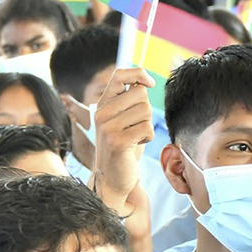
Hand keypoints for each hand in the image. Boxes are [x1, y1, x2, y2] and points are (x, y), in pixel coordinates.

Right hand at [91, 67, 155, 212]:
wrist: (112, 178)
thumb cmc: (124, 146)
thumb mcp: (123, 119)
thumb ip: (129, 100)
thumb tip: (145, 81)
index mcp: (102, 104)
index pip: (120, 75)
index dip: (139, 74)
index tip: (149, 84)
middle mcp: (101, 113)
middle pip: (140, 94)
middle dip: (146, 110)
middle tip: (136, 127)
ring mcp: (107, 127)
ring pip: (146, 111)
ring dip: (147, 125)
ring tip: (135, 137)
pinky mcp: (117, 141)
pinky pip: (147, 128)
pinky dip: (148, 138)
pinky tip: (135, 145)